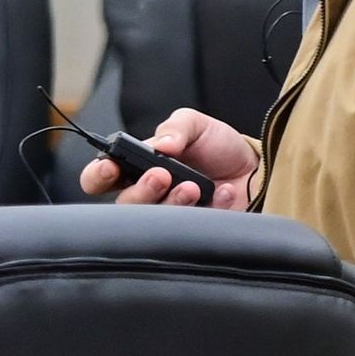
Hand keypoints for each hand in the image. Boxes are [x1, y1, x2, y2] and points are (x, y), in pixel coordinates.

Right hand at [77, 106, 259, 210]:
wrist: (256, 167)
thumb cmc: (217, 146)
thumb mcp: (195, 124)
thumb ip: (175, 127)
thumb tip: (160, 144)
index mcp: (137, 167)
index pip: (101, 178)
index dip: (98, 175)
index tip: (112, 167)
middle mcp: (149, 194)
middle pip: (125, 205)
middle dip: (141, 191)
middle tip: (162, 175)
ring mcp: (170, 215)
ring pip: (155, 220)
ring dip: (172, 202)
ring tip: (193, 185)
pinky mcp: (196, 231)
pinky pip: (193, 228)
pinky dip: (211, 206)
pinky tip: (224, 192)